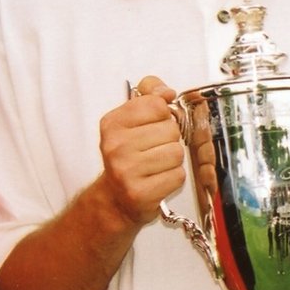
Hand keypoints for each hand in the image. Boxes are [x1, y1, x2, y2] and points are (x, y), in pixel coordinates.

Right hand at [95, 75, 183, 225]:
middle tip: (153, 149)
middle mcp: (115, 146)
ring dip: (172, 159)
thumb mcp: (130, 120)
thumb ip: (149, 96)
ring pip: (176, 152)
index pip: (156, 104)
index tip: (153, 123)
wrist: (114, 198)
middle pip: (170, 129)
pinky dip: (173, 177)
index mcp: (112, 124)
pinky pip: (177, 175)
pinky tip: (158, 178)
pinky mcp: (140, 192)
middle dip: (168, 139)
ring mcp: (126, 171)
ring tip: (156, 164)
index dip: (163, 114)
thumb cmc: (126, 157)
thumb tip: (166, 91)